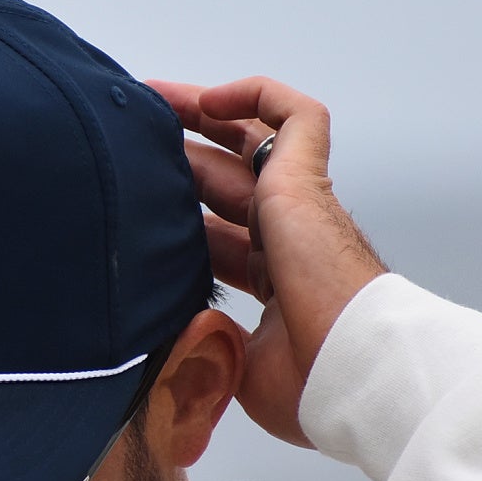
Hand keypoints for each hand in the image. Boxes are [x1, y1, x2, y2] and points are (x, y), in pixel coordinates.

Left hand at [147, 76, 386, 447]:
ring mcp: (300, 209)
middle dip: (180, 154)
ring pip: (253, 139)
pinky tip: (208, 100)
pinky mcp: (306, 184)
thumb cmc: (310, 385)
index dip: (178, 219)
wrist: (350, 375)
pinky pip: (297, 116)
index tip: (131, 207)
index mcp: (276, 284)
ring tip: (149, 98)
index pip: (220, 238)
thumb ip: (207, 344)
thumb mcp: (237, 367)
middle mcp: (289, 240)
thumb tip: (179, 333)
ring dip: (201, 114)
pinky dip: (258, 95)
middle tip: (131, 135)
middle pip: (228, 180)